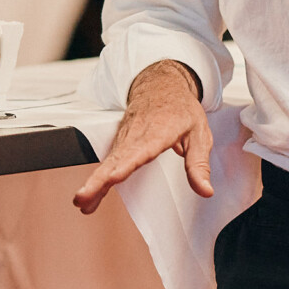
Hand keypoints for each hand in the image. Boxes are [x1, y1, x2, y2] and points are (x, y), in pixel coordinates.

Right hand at [72, 61, 211, 213]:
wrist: (161, 84)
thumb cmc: (181, 108)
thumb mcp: (199, 134)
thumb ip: (199, 165)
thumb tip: (205, 191)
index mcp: (158, 132)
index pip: (140, 150)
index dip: (126, 164)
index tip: (113, 177)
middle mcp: (136, 135)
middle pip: (114, 160)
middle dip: (97, 180)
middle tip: (82, 198)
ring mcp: (125, 138)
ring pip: (107, 162)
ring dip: (93, 183)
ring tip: (82, 203)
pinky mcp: (120, 143)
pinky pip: (107, 162)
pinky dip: (97, 179)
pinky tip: (90, 196)